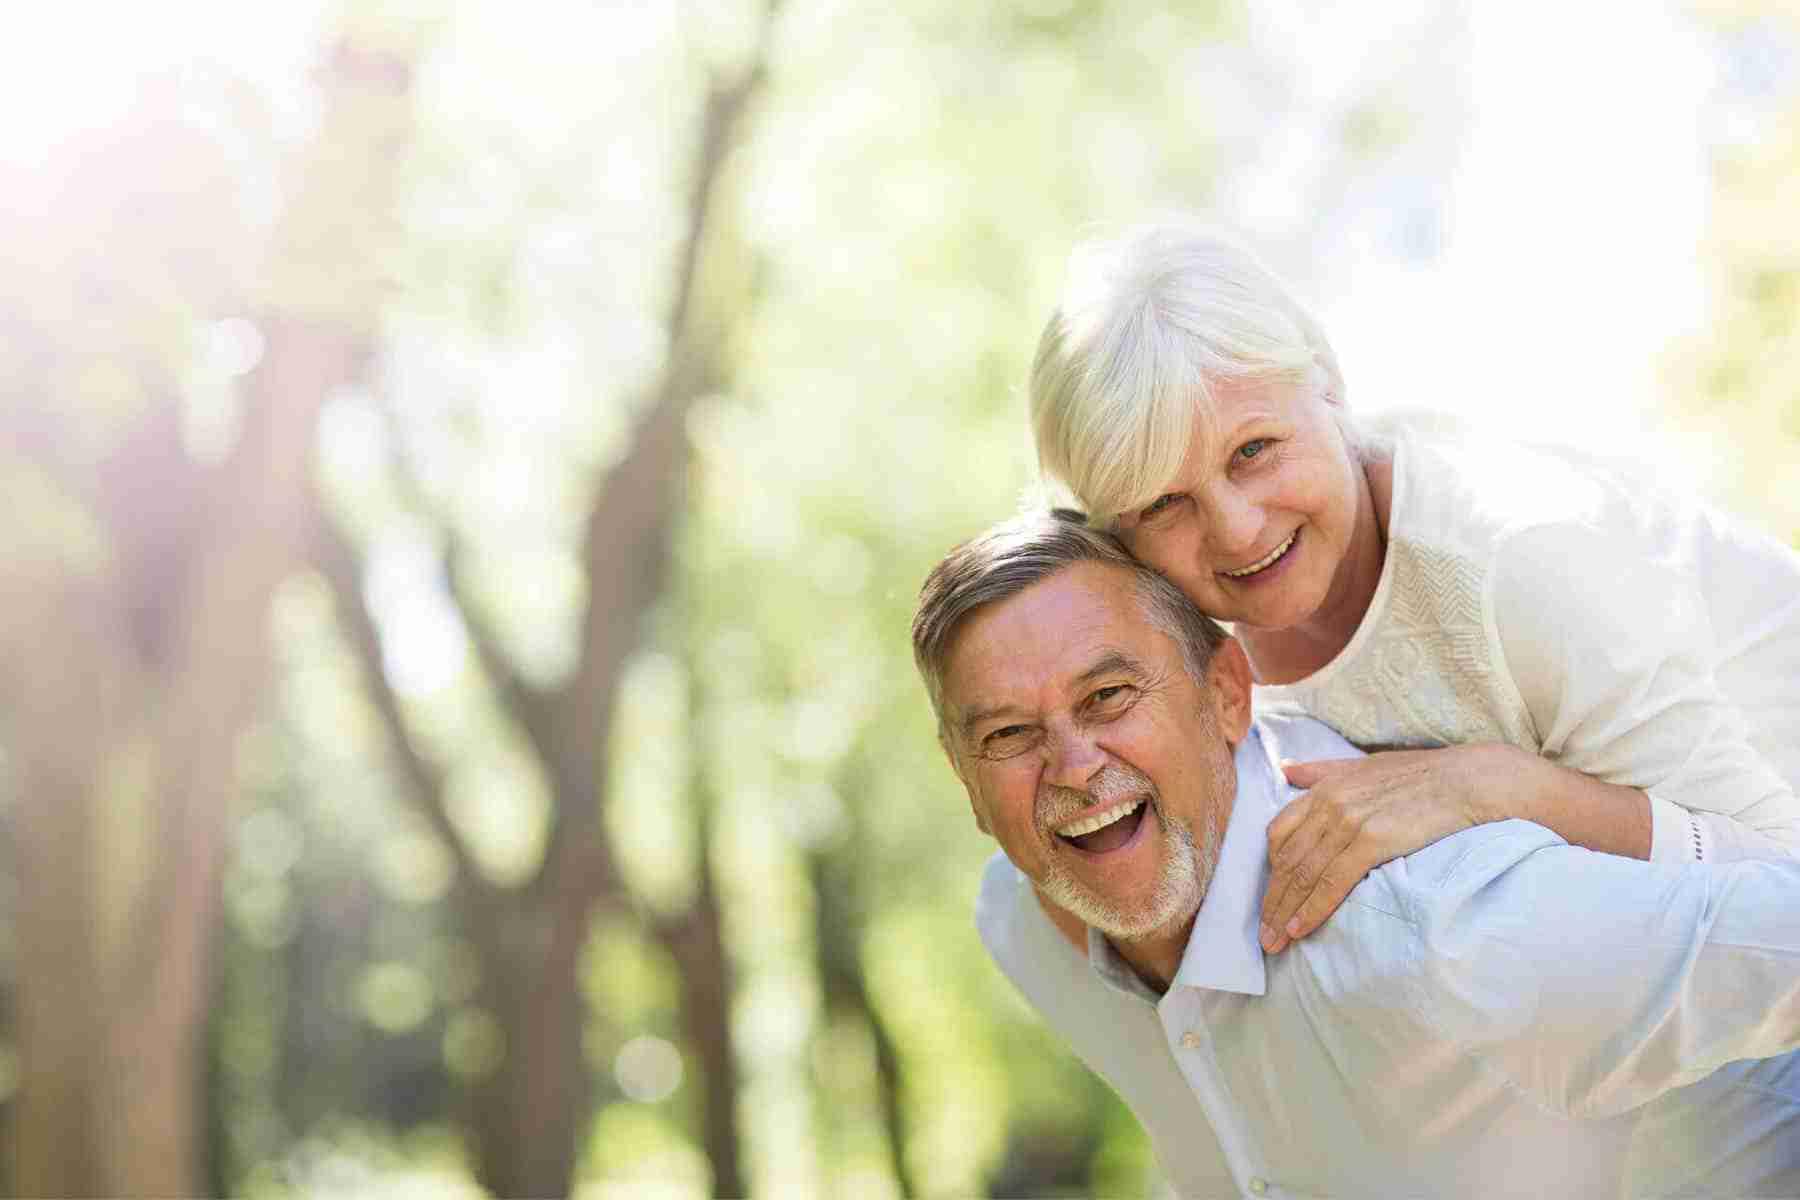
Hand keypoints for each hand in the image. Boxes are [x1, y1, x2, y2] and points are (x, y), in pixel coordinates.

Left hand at [1258, 744, 1527, 952]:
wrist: (1468, 781)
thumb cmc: (1421, 775)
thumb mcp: (1365, 766)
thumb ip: (1322, 770)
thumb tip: (1287, 770)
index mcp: (1325, 788)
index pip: (1279, 833)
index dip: (1269, 869)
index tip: (1268, 897)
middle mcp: (1330, 804)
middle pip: (1287, 860)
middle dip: (1272, 900)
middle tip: (1261, 933)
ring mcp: (1349, 822)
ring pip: (1304, 875)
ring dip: (1285, 912)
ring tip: (1274, 942)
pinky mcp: (1372, 841)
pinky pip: (1332, 883)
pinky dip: (1312, 909)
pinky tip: (1300, 930)